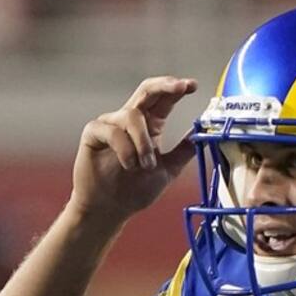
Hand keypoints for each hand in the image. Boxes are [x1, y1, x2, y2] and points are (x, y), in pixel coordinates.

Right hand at [70, 76, 197, 221]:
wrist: (111, 209)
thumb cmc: (135, 190)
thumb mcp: (168, 170)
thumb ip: (184, 151)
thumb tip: (202, 133)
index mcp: (150, 126)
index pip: (164, 100)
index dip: (177, 89)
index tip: (193, 86)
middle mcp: (130, 120)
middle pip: (147, 90)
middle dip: (165, 86)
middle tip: (181, 87)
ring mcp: (111, 124)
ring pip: (132, 116)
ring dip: (143, 142)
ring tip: (145, 166)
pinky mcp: (93, 133)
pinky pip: (112, 131)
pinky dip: (125, 149)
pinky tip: (128, 165)